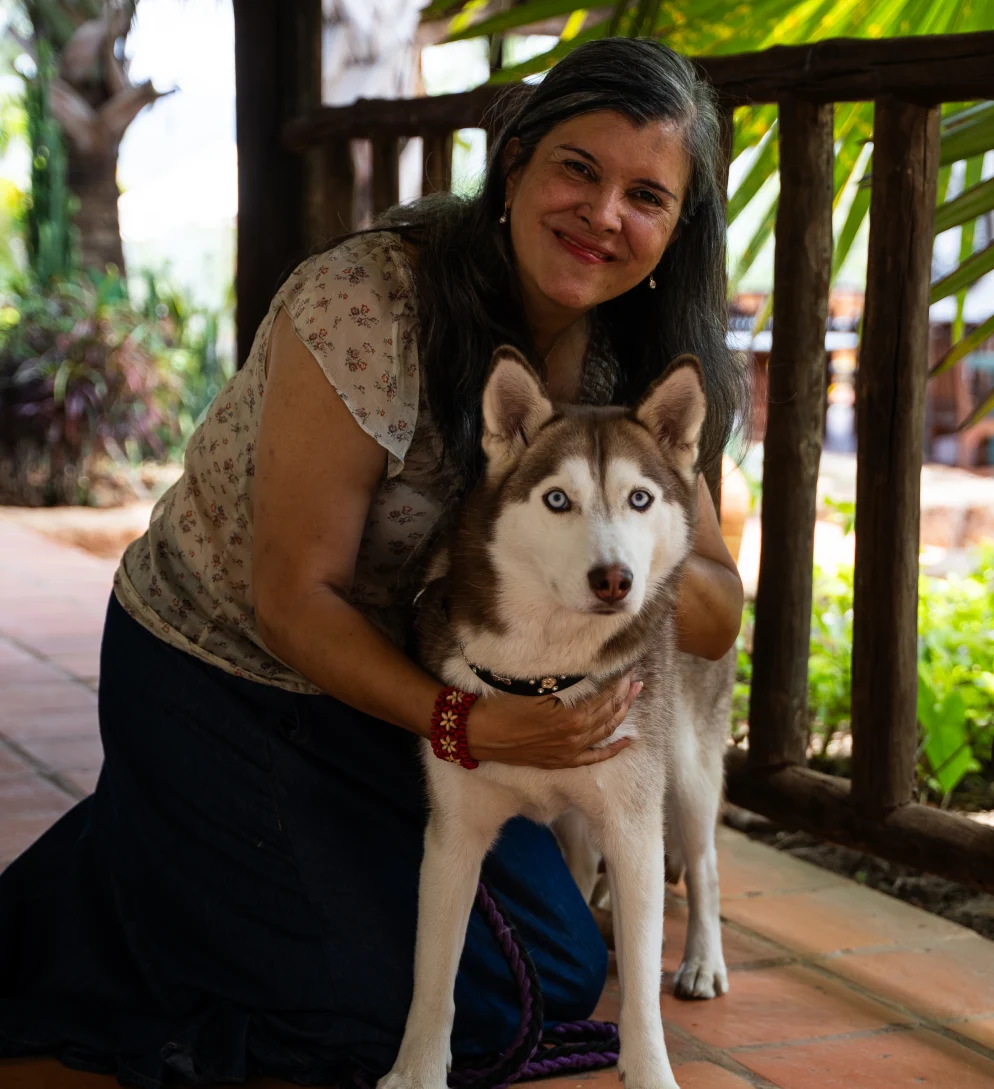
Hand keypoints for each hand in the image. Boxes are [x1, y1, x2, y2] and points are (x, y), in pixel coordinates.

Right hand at [465, 673, 641, 768]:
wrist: (477, 733)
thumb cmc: (501, 705)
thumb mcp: (534, 686)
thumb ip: (563, 681)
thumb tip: (585, 669)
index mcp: (571, 717)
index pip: (605, 697)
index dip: (617, 683)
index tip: (626, 669)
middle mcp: (574, 737)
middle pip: (609, 714)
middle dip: (625, 696)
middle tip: (635, 680)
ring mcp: (568, 752)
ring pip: (605, 733)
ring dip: (622, 715)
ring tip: (634, 698)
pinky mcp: (559, 761)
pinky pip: (593, 757)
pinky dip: (612, 750)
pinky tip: (627, 742)